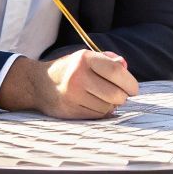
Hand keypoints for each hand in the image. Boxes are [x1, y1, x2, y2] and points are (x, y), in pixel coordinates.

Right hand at [0, 49, 138, 117]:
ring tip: (105, 99)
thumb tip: (125, 66)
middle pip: (115, 93)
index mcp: (85, 59)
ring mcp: (72, 95)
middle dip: (123, 97)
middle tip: (122, 96)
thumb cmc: (71, 69)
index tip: (134, 89)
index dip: (130, 82)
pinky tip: (95, 105)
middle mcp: (78, 76)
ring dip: (112, 105)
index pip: (116, 71)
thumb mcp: (86, 58)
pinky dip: (102, 112)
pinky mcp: (69, 110)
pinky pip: (97, 115)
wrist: (38, 84)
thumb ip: (108, 60)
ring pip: (107, 107)